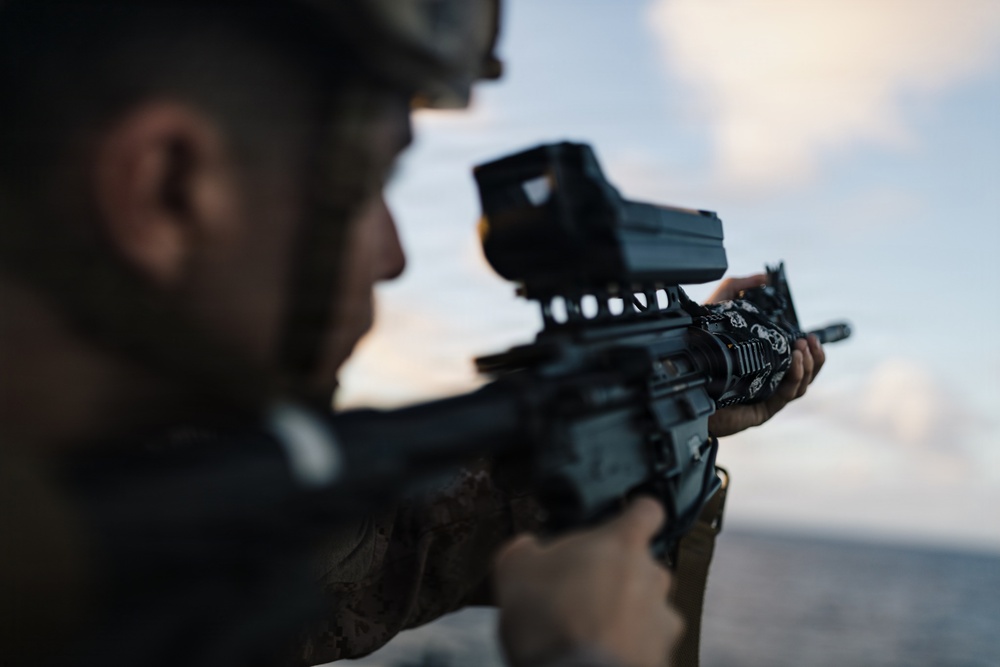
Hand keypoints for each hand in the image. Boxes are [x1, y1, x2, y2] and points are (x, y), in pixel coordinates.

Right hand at [494, 498, 682, 666]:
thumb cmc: (546, 616)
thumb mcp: (514, 570)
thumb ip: (527, 549)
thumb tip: (531, 546)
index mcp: (621, 544)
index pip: (648, 511)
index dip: (636, 516)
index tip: (621, 526)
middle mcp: (652, 575)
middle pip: (645, 564)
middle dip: (622, 574)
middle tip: (586, 593)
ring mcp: (664, 618)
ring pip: (650, 605)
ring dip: (630, 613)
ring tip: (594, 631)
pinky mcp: (665, 657)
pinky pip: (649, 644)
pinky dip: (632, 648)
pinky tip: (603, 655)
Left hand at [704, 274, 825, 437]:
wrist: (678, 378)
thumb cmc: (697, 345)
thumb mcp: (717, 308)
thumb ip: (737, 288)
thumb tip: (764, 277)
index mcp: (763, 362)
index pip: (796, 358)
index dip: (809, 349)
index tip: (811, 335)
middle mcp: (766, 380)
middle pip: (805, 373)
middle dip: (814, 357)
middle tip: (809, 341)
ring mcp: (765, 395)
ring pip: (800, 384)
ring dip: (808, 365)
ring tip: (802, 349)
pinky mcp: (761, 408)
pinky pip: (787, 395)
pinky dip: (795, 377)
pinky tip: (794, 362)